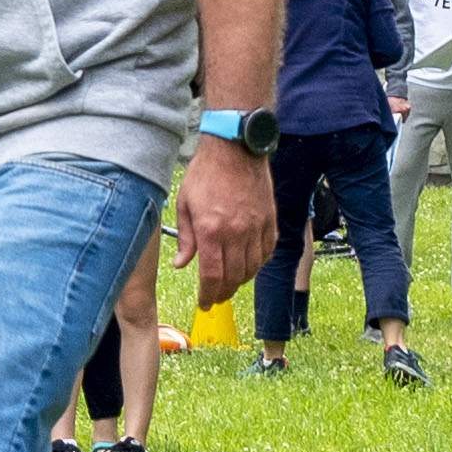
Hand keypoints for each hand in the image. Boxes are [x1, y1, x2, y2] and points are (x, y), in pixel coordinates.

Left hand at [176, 134, 274, 310]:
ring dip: (240, 281)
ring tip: (230, 283)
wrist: (235, 148)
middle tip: (215, 297)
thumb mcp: (184, 203)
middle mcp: (236, 232)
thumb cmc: (206, 173)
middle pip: (234, 277)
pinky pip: (267, 252)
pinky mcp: (270, 220)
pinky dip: (258, 264)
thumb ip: (185, 238)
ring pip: (252, 268)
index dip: (208, 295)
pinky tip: (248, 265)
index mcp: (211, 229)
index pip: (213, 276)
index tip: (204, 303)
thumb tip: (181, 264)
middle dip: (223, 293)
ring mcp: (256, 227)